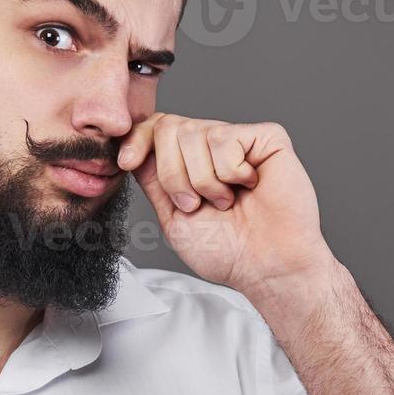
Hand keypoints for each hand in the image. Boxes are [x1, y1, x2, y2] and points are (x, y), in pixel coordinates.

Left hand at [117, 112, 336, 296]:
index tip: (125, 162)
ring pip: (195, 132)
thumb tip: (130, 149)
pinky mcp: (267, 138)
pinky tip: (249, 186)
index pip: (156, 128)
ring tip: (226, 201)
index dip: (137, 139)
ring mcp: (241, 140)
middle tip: (196, 204)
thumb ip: (153, 180)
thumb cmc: (228, 251)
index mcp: (191, 162)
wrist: (267, 267)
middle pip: (169, 127)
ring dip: (204, 180)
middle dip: (173, 173)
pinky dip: (230, 172)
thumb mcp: (172, 216)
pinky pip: (225, 137)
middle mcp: (214, 146)